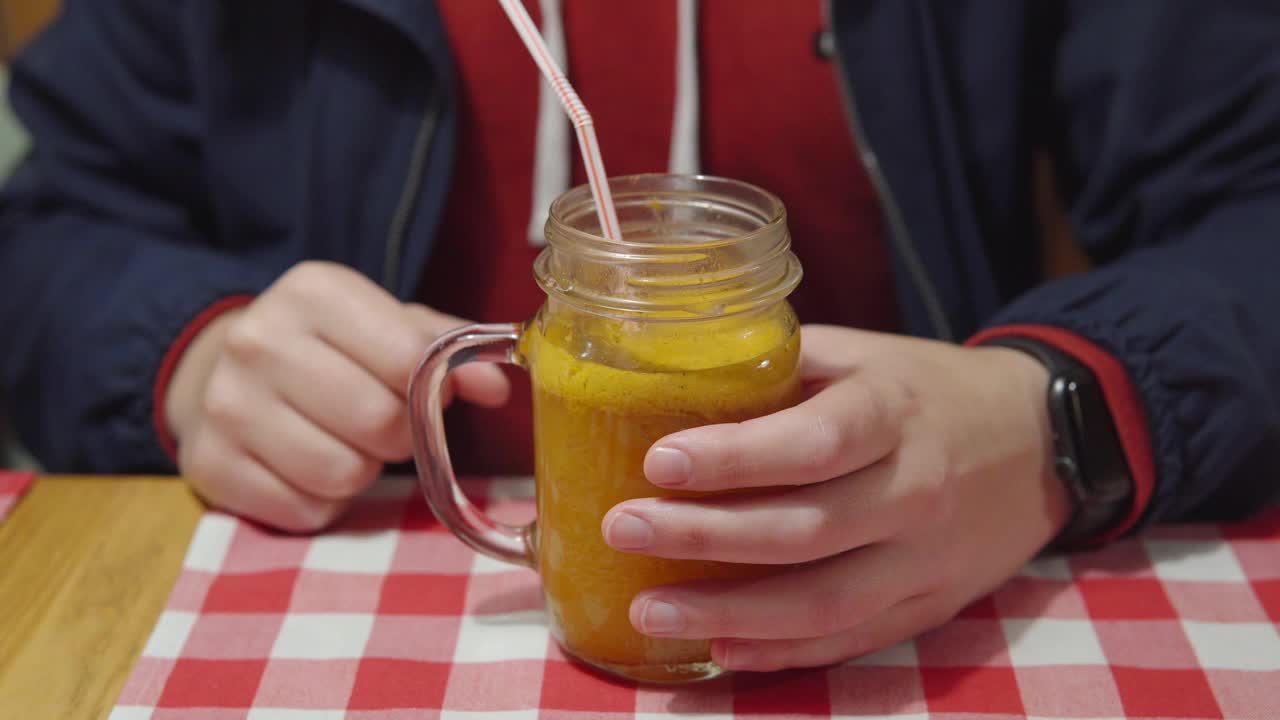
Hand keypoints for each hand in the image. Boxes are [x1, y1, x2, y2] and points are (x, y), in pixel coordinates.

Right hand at [166, 261, 508, 531]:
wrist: (222, 370)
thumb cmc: (331, 349)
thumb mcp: (390, 326)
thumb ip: (450, 349)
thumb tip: (496, 386)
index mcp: (313, 292)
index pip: (409, 361)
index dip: (430, 390)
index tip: (422, 390)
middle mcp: (258, 340)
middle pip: (379, 422)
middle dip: (397, 436)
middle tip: (381, 424)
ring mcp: (224, 404)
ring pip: (342, 473)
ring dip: (360, 471)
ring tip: (342, 442)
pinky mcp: (209, 465)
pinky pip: (305, 511)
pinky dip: (321, 502)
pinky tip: (304, 468)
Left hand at [601, 325, 1071, 670]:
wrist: (1043, 441)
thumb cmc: (927, 389)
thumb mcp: (864, 354)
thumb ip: (780, 364)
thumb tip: (670, 374)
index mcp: (895, 412)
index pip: (815, 443)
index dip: (736, 457)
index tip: (659, 462)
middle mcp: (917, 490)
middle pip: (806, 530)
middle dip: (705, 537)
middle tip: (623, 530)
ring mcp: (928, 559)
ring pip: (825, 602)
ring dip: (730, 614)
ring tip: (648, 609)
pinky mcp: (932, 606)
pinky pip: (852, 639)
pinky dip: (783, 651)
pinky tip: (719, 647)